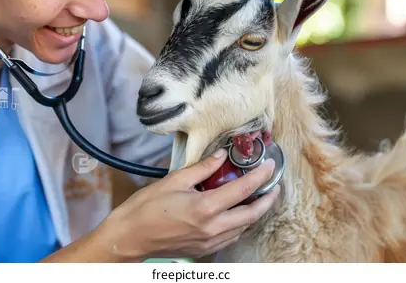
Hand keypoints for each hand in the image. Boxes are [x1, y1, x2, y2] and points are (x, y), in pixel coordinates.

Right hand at [101, 149, 280, 259]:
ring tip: (259, 197)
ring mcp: (209, 241)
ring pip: (244, 228)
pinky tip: (238, 214)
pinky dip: (240, 224)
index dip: (260, 177)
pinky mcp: (204, 249)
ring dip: (255, 213)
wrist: (130, 237)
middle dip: (268, 199)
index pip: (242, 190)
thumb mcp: (174, 180)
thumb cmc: (147, 208)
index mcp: (205, 208)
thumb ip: (202, 168)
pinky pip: (231, 237)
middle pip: (252, 214)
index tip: (270, 166)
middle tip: (274, 186)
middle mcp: (212, 228)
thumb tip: (221, 155)